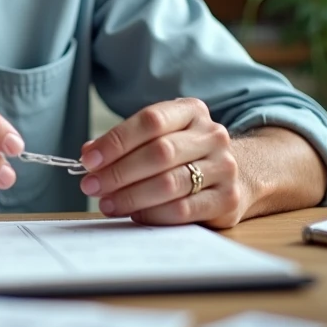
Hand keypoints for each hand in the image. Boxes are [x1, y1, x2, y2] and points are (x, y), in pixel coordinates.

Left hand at [78, 98, 248, 227]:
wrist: (237, 173)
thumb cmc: (185, 153)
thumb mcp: (159, 135)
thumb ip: (126, 142)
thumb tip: (90, 154)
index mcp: (192, 111)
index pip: (150, 121)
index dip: (116, 141)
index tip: (89, 159)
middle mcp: (212, 135)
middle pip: (159, 153)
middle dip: (118, 172)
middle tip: (91, 186)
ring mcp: (224, 167)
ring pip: (170, 183)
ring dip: (131, 196)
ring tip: (107, 203)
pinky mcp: (228, 200)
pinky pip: (183, 210)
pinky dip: (153, 214)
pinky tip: (134, 215)